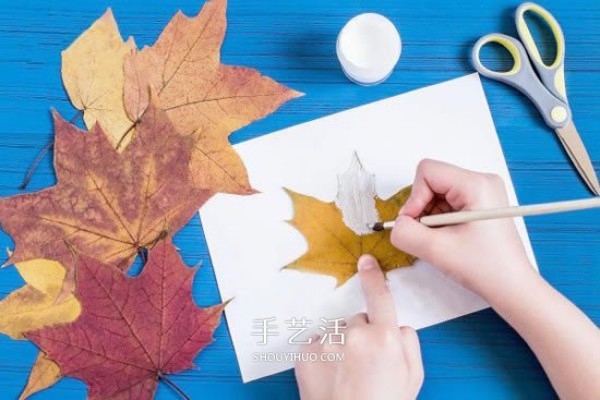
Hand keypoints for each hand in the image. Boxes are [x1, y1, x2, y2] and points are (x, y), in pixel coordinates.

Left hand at [295, 255, 422, 399]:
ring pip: (337, 333)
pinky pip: (318, 343)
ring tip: (346, 376)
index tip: (366, 260)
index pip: (380, 297)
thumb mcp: (413, 377)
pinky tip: (330, 377)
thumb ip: (407, 343)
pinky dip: (323, 355)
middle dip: (363, 336)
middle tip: (365, 366)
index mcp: (384, 338)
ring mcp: (326, 342)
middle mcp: (354, 334)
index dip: (374, 278)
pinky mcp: (305, 353)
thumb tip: (395, 325)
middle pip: (358, 320)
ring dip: (341, 346)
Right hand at [391, 159, 535, 300]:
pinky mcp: (480, 205)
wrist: (512, 287)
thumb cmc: (485, 268)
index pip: (427, 172)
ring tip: (443, 239)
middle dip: (422, 208)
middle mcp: (481, 182)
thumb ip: (405, 233)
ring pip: (437, 193)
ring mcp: (482, 193)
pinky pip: (446, 203)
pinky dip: (439, 221)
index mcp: (476, 184)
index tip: (417, 224)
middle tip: (429, 235)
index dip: (414, 197)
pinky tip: (449, 238)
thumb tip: (396, 225)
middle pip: (432, 181)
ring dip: (430, 217)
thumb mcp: (436, 250)